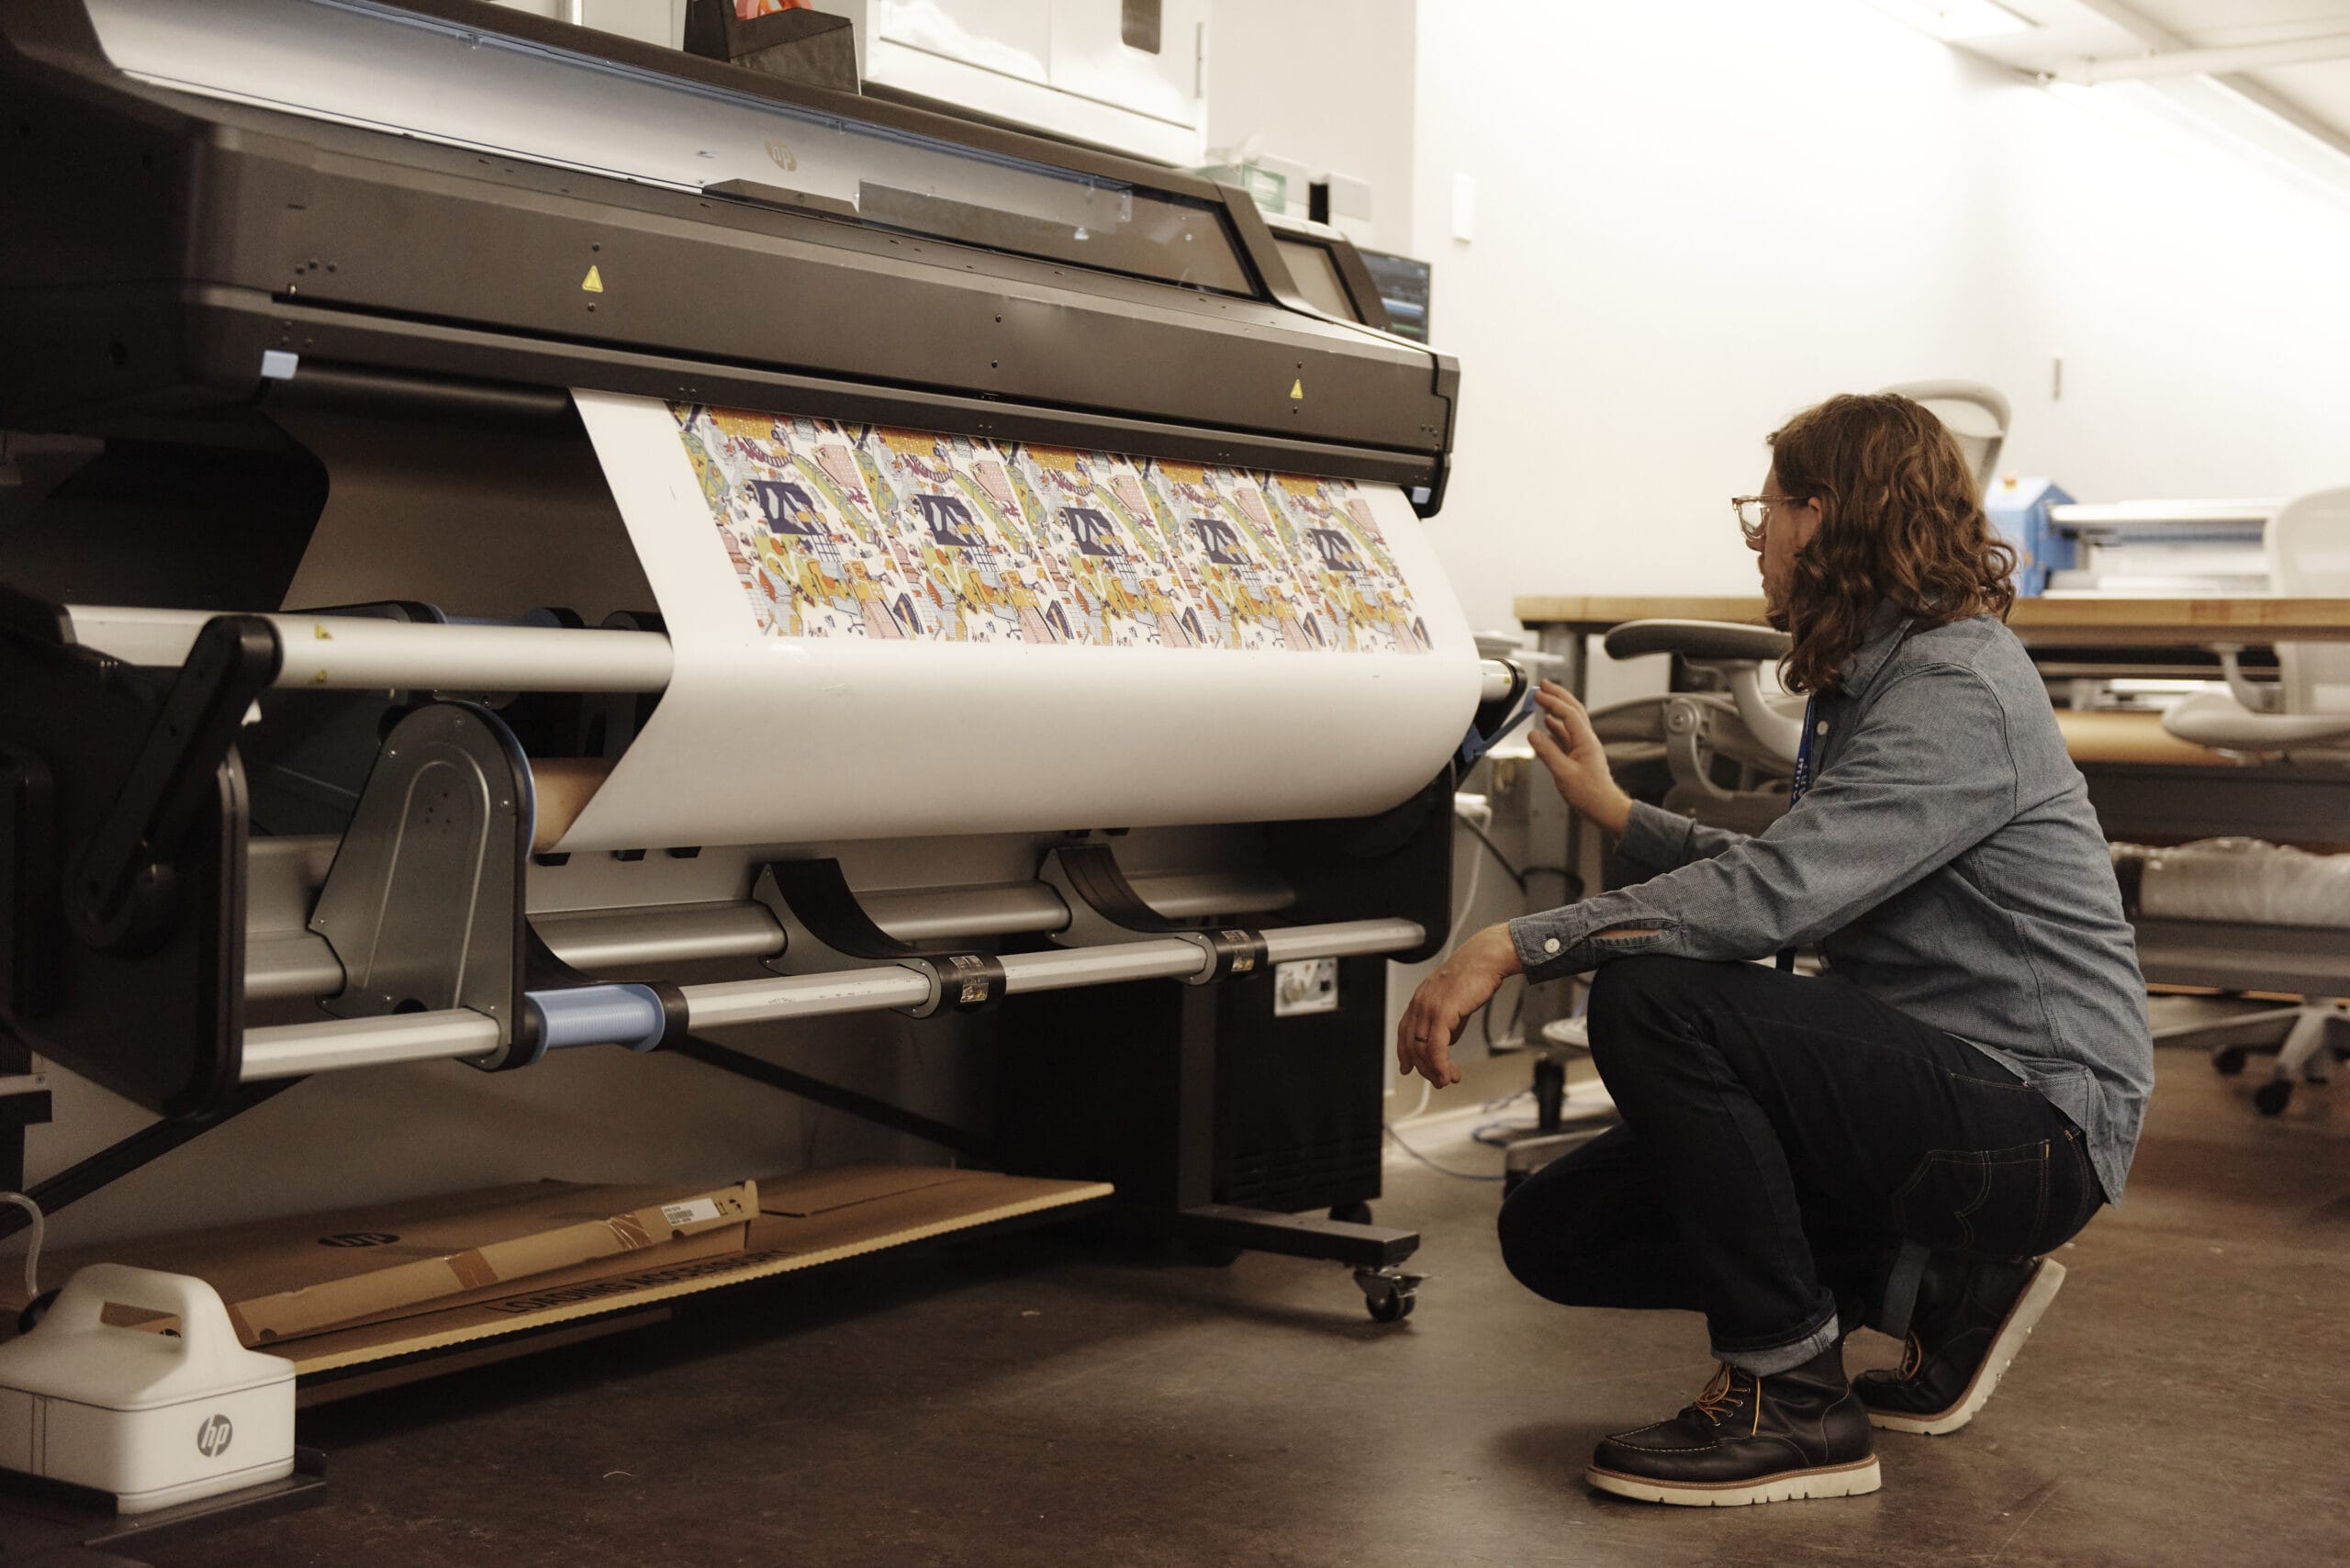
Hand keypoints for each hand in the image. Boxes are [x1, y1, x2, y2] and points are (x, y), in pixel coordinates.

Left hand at [1396, 924, 1522, 1087]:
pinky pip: (1436, 1046)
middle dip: (1424, 1068)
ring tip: (1447, 1079)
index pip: (1404, 1031)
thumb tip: (1447, 1042)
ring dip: (1434, 1070)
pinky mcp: (1443, 1012)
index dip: (1404, 1053)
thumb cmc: (1474, 975)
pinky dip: (1440, 1064)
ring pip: (1422, 1048)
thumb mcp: (1455, 1002)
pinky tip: (1447, 1072)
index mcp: (1420, 999)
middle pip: (1411, 1044)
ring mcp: (1429, 1007)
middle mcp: (1420, 1003)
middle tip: (1438, 1081)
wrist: (1486, 959)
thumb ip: (1448, 1023)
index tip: (1408, 1068)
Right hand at [1528, 681, 1632, 834]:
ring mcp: (1583, 747)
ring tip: (1544, 698)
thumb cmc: (1590, 794)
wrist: (1604, 807)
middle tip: (1544, 685)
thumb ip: (1548, 752)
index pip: (1569, 713)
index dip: (1553, 702)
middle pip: (1573, 710)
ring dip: (1557, 707)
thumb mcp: (1564, 773)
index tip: (1539, 694)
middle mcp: (1586, 740)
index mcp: (1586, 741)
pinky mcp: (1579, 754)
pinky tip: (1548, 724)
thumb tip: (1533, 735)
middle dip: (1558, 695)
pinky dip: (1556, 725)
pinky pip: (1566, 734)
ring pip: (1570, 720)